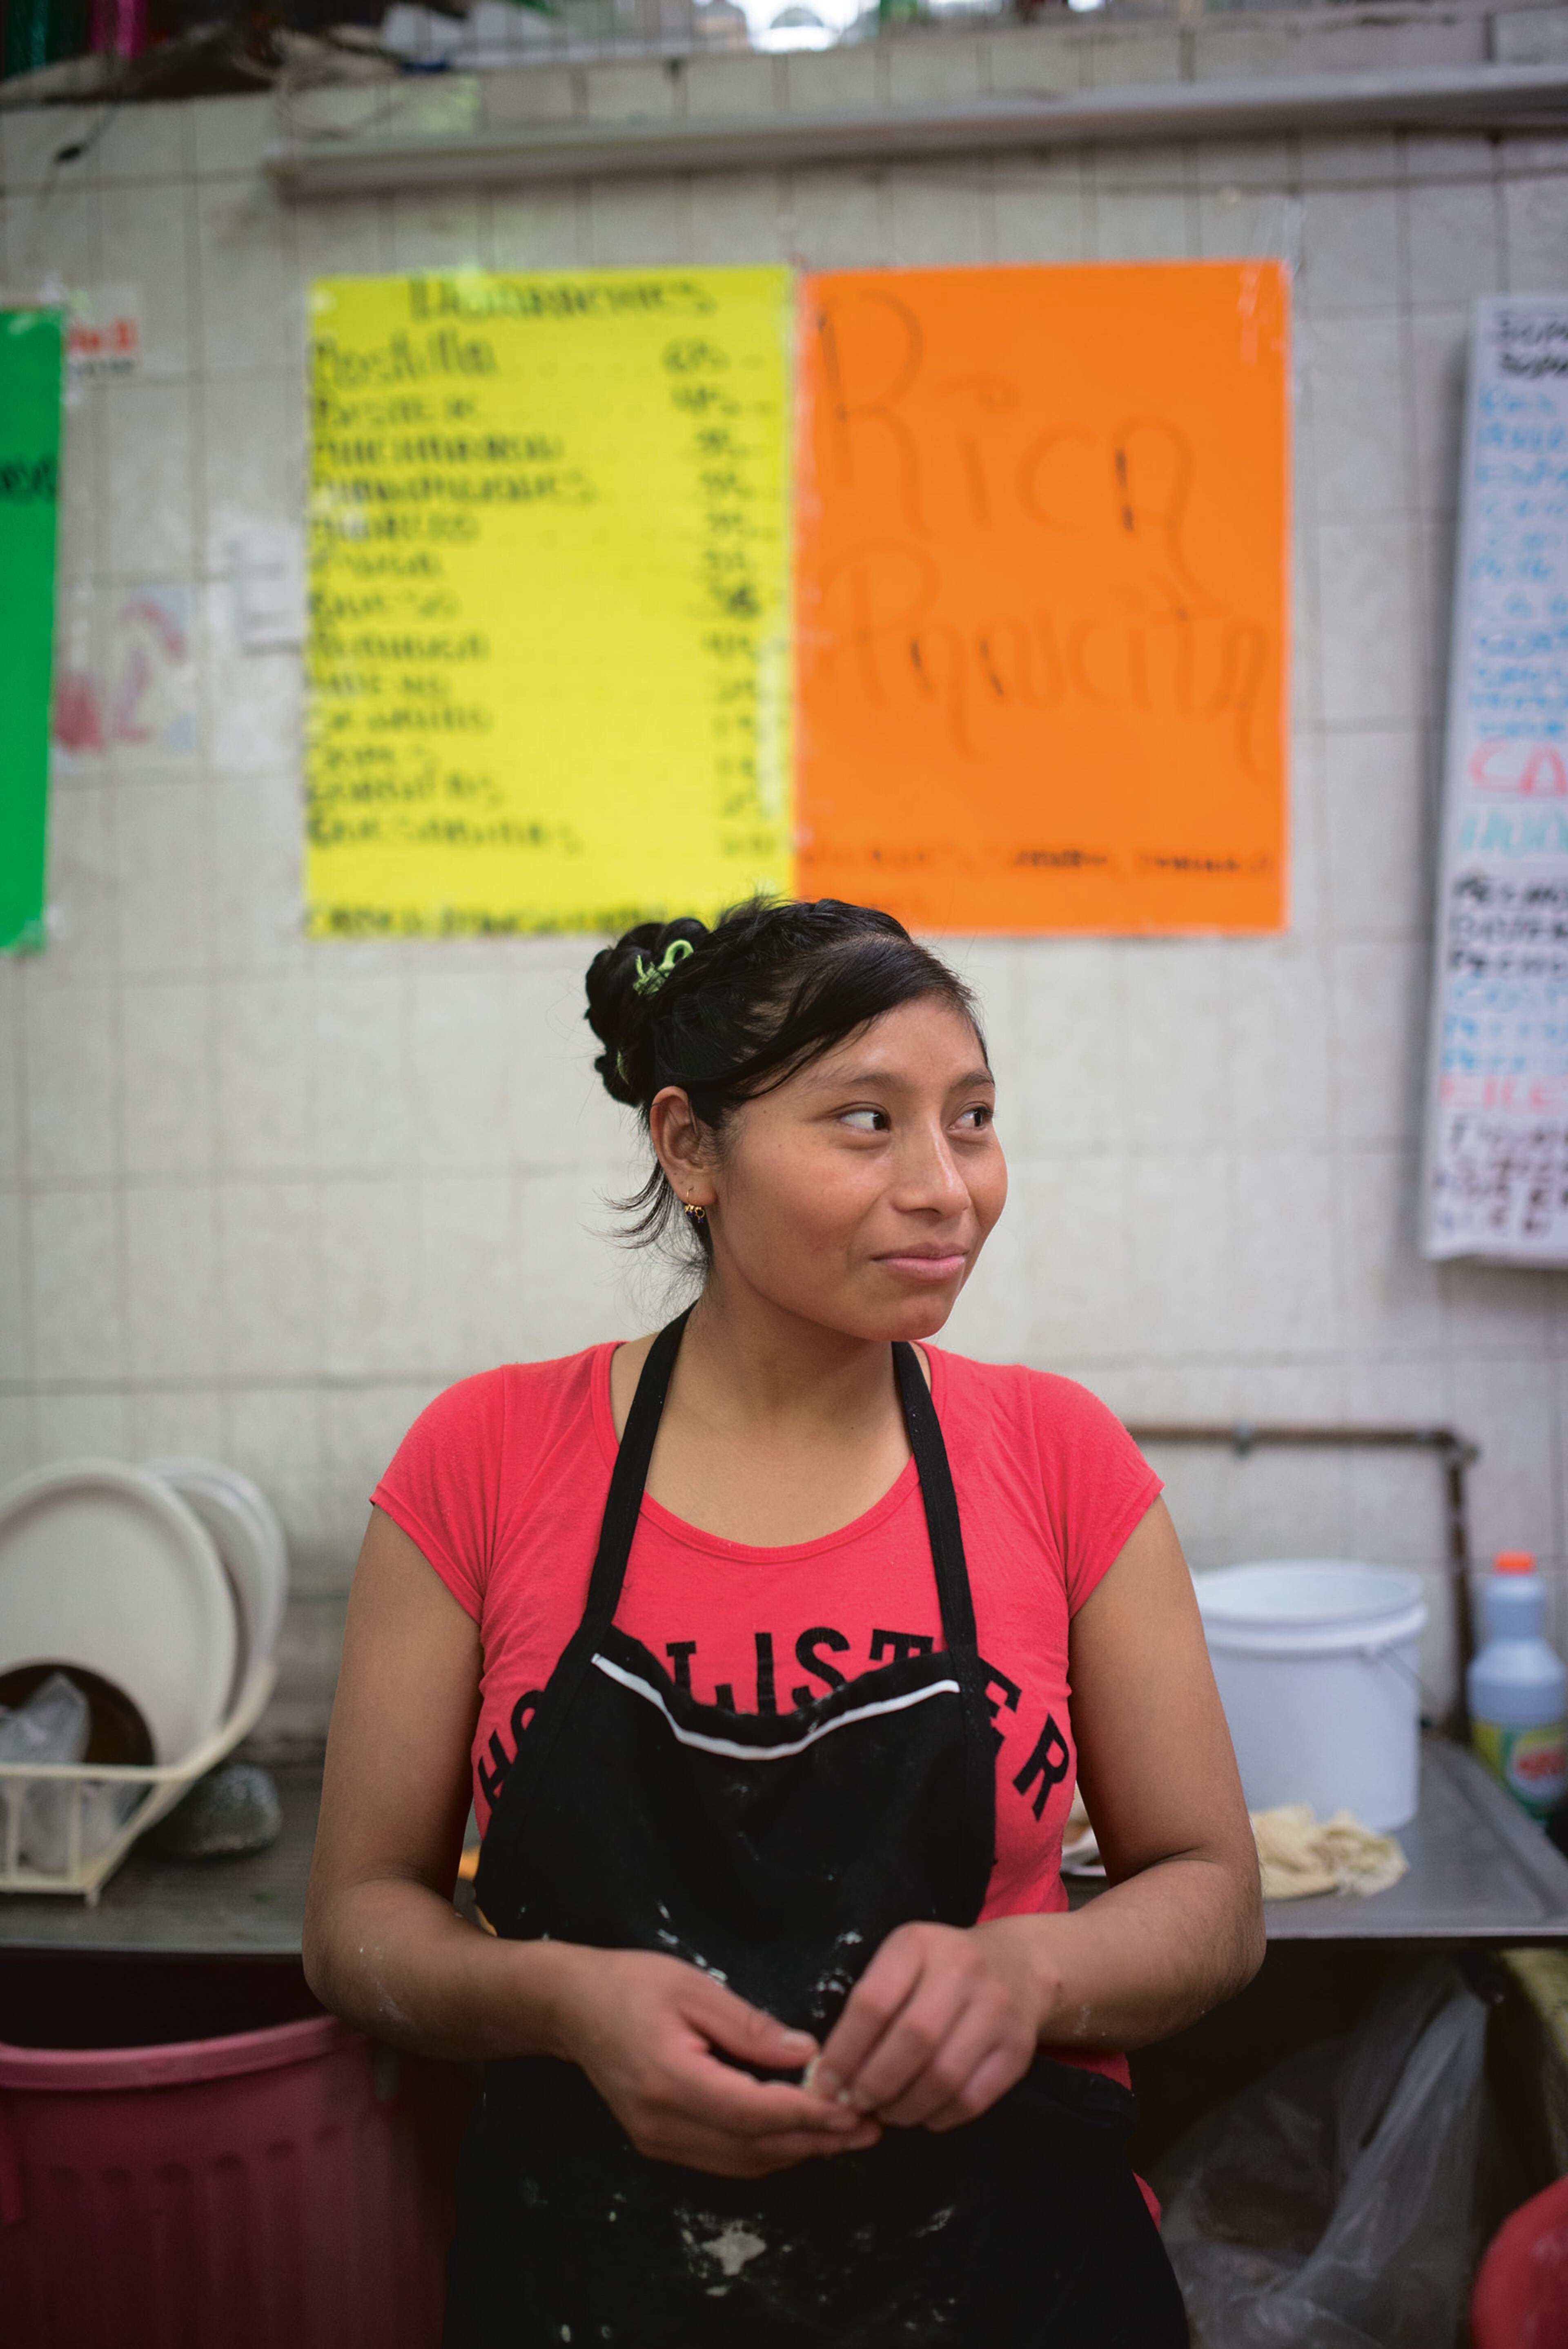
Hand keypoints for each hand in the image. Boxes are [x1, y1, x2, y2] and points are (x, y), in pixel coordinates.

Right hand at [548, 1947, 883, 2177]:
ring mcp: (658, 2140)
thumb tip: (808, 2054)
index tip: (856, 2108)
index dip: (809, 2115)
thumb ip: (751, 2027)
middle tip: (869, 2127)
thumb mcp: (694, 1989)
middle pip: (754, 2148)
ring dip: (797, 2151)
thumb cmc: (633, 1983)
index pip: (755, 2112)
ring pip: (743, 2163)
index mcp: (671, 2080)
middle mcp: (663, 2123)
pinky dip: (767, 2151)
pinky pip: (725, 2160)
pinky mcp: (660, 2142)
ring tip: (847, 2134)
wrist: (572, 2007)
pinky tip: (799, 2134)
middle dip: (816, 2141)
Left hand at [806, 1919, 1046, 2130]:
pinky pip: (973, 2099)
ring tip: (886, 2112)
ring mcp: (997, 2009)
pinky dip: (940, 2117)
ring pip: (944, 2076)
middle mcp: (963, 1970)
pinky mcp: (1018, 2048)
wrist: (1016, 1967)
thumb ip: (867, 2008)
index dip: (844, 2052)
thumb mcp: (900, 1964)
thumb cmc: (938, 1971)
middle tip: (855, 2104)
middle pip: (912, 2041)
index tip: (824, 2084)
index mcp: (918, 1944)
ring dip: (905, 2107)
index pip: (873, 2002)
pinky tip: (922, 2113)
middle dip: (874, 2084)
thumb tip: (829, 2076)